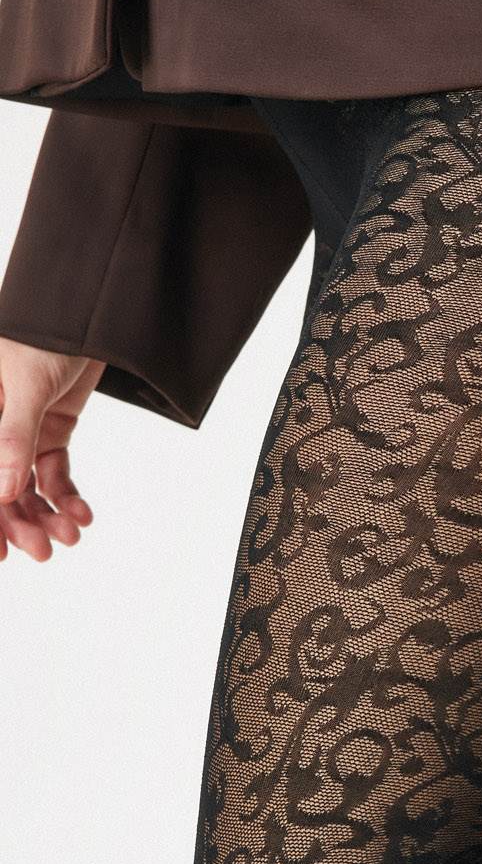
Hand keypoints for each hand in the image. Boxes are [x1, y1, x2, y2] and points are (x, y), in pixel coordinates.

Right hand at [0, 337, 101, 561]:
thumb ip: (12, 437)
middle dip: (20, 522)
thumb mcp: (25, 383)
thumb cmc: (47, 331)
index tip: (1, 555)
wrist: (90, 307)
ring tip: (73, 534)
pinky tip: (84, 516)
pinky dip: (68, 496)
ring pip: (26, 485)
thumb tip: (2, 494)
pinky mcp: (51, 427)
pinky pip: (54, 471)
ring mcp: (20, 427)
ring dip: (48, 514)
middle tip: (45, 551)